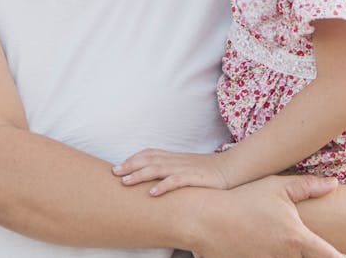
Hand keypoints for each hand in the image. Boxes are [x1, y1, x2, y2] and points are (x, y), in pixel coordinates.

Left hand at [113, 149, 231, 195]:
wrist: (231, 169)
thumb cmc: (207, 172)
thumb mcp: (187, 168)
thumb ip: (172, 170)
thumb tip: (155, 179)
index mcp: (174, 157)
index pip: (149, 153)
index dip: (133, 158)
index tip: (118, 166)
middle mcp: (176, 160)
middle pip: (149, 159)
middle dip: (130, 165)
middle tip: (114, 173)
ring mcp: (185, 168)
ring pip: (158, 168)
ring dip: (140, 175)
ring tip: (126, 182)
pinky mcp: (195, 177)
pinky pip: (176, 180)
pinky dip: (163, 185)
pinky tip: (152, 193)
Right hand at [191, 175, 342, 257]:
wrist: (204, 219)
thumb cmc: (242, 199)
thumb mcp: (276, 186)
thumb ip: (308, 186)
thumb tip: (334, 183)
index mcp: (296, 238)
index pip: (331, 257)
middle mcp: (284, 257)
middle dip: (312, 254)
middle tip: (301, 240)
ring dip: (290, 255)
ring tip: (276, 238)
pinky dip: (268, 256)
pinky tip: (259, 244)